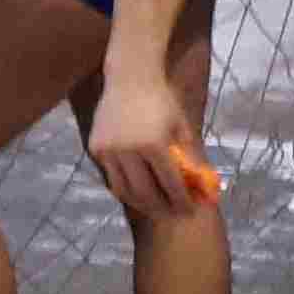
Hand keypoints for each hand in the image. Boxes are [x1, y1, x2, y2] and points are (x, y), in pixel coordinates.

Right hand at [88, 74, 218, 218]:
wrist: (129, 78)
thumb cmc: (161, 101)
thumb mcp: (181, 128)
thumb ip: (187, 157)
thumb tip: (197, 184)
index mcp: (154, 145)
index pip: (170, 184)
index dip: (182, 201)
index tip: (190, 211)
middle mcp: (128, 150)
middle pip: (145, 193)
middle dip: (161, 208)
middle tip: (173, 215)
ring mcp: (109, 150)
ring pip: (123, 189)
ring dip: (140, 203)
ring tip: (154, 207)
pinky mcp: (96, 148)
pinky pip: (111, 176)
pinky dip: (124, 187)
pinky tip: (136, 190)